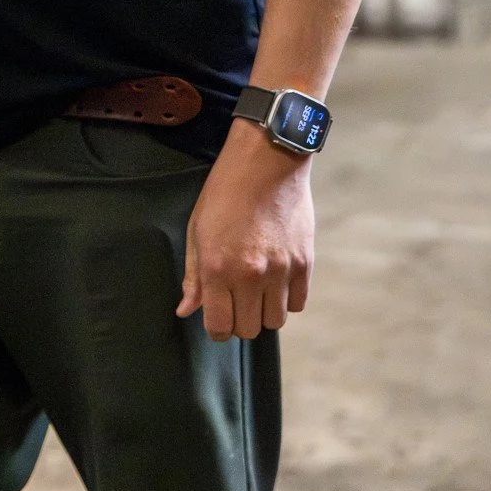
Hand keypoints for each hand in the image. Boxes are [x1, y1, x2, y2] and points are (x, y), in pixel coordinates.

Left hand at [176, 117, 313, 340]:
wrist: (265, 160)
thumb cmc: (225, 191)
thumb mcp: (197, 228)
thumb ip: (193, 274)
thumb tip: (186, 310)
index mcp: (218, 267)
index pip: (219, 327)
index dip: (216, 327)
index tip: (217, 316)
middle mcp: (251, 275)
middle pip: (249, 330)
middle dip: (240, 320)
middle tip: (236, 300)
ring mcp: (281, 270)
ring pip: (276, 321)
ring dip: (264, 311)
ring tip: (257, 288)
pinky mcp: (304, 263)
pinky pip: (299, 303)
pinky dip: (288, 298)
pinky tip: (277, 279)